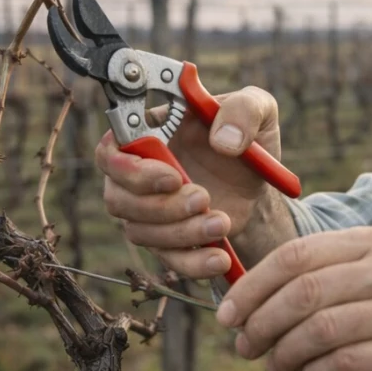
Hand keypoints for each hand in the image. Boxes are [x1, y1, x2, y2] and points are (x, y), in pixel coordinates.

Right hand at [95, 86, 283, 279]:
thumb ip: (243, 110)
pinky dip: (193, 262)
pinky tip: (220, 257)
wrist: (262, 181)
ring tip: (222, 222)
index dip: (128, 168)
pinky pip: (167, 259)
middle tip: (203, 197)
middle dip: (161, 205)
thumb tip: (223, 141)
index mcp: (149, 133)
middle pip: (118, 198)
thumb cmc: (248, 136)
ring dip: (180, 231)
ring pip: (140, 231)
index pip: (109, 152)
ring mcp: (149, 210)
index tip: (172, 175)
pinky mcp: (168, 240)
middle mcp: (139, 173)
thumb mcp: (258, 108)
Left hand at [214, 226, 371, 370]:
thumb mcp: (369, 277)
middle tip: (244, 347)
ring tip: (274, 368)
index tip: (227, 315)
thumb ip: (317, 278)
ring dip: (284, 354)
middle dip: (262, 323)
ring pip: (322, 330)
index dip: (253, 286)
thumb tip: (240, 300)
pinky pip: (345, 364)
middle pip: (305, 292)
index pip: (297, 255)